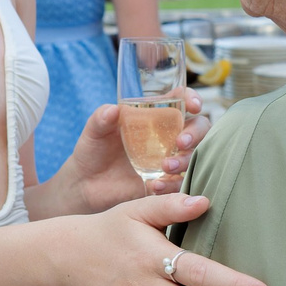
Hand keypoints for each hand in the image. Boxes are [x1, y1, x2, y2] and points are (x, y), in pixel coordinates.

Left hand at [53, 93, 207, 209]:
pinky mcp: (166, 182)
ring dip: (186, 160)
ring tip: (165, 167)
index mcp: (154, 116)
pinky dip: (174, 184)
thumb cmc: (93, 150)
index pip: (182, 101)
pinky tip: (156, 186)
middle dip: (196, 134)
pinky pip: (181, 183)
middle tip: (180, 142)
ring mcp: (169, 159)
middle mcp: (168, 136)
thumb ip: (101, 118)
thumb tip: (112, 110)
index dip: (192, 99)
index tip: (194, 105)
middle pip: (199, 128)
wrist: (86, 184)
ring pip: (195, 156)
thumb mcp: (94, 131)